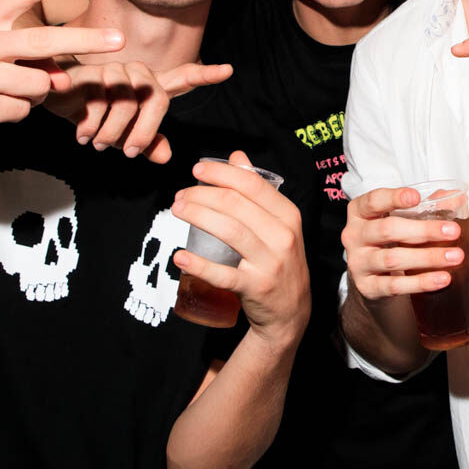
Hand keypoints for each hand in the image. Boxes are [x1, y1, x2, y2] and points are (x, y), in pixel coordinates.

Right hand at [44, 60, 232, 159]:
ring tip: (99, 144)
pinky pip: (99, 102)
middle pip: (156, 99)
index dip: (205, 75)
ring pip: (126, 103)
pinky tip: (84, 134)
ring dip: (113, 132)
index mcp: (150, 87)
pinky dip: (93, 126)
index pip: (182, 78)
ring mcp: (115, 70)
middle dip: (145, 131)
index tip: (228, 70)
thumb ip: (146, 143)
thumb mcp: (123, 135)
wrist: (56, 96)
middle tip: (130, 152)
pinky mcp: (91, 72)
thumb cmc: (95, 114)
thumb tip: (167, 156)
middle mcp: (137, 74)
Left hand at [170, 152, 309, 341]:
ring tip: (177, 211)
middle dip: (202, 194)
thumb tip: (237, 157)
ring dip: (198, 216)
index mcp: (288, 215)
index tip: (197, 170)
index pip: (252, 183)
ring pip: (229, 231)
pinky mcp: (255, 288)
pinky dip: (198, 264)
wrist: (291, 311)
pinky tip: (180, 255)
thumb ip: (258, 189)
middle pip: (235, 204)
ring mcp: (270, 263)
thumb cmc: (279, 260)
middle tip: (180, 196)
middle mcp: (283, 236)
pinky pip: (222, 273)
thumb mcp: (279, 223)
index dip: (221, 173)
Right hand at [342, 186, 464, 301]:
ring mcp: (358, 263)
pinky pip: (395, 285)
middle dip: (424, 231)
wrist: (373, 277)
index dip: (394, 198)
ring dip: (427, 257)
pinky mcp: (367, 287)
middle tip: (453, 231)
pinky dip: (421, 282)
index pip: (373, 201)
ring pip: (392, 259)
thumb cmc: (390, 239)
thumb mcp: (403, 219)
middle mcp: (354, 236)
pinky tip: (441, 278)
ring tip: (455, 256)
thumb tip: (458, 199)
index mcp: (360, 212)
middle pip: (387, 230)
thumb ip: (429, 206)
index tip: (417, 197)